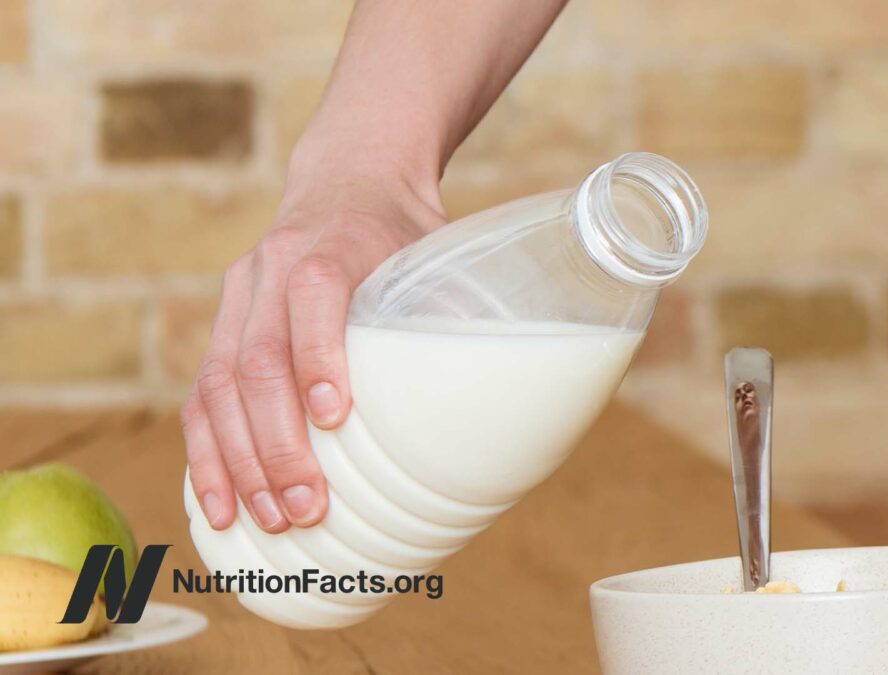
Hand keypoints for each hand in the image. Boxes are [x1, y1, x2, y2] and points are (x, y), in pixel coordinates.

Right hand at [181, 138, 444, 532]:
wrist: (346, 179)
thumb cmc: (402, 231)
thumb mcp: (436, 251)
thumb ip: (454, 309)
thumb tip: (508, 397)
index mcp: (334, 242)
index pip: (315, 292)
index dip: (319, 355)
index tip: (334, 417)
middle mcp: (272, 267)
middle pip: (259, 356)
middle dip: (279, 441)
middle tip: (309, 506)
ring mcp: (238, 297)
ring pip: (217, 384)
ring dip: (240, 461)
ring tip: (268, 519)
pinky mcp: (220, 326)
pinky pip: (199, 397)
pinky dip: (208, 455)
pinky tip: (220, 504)